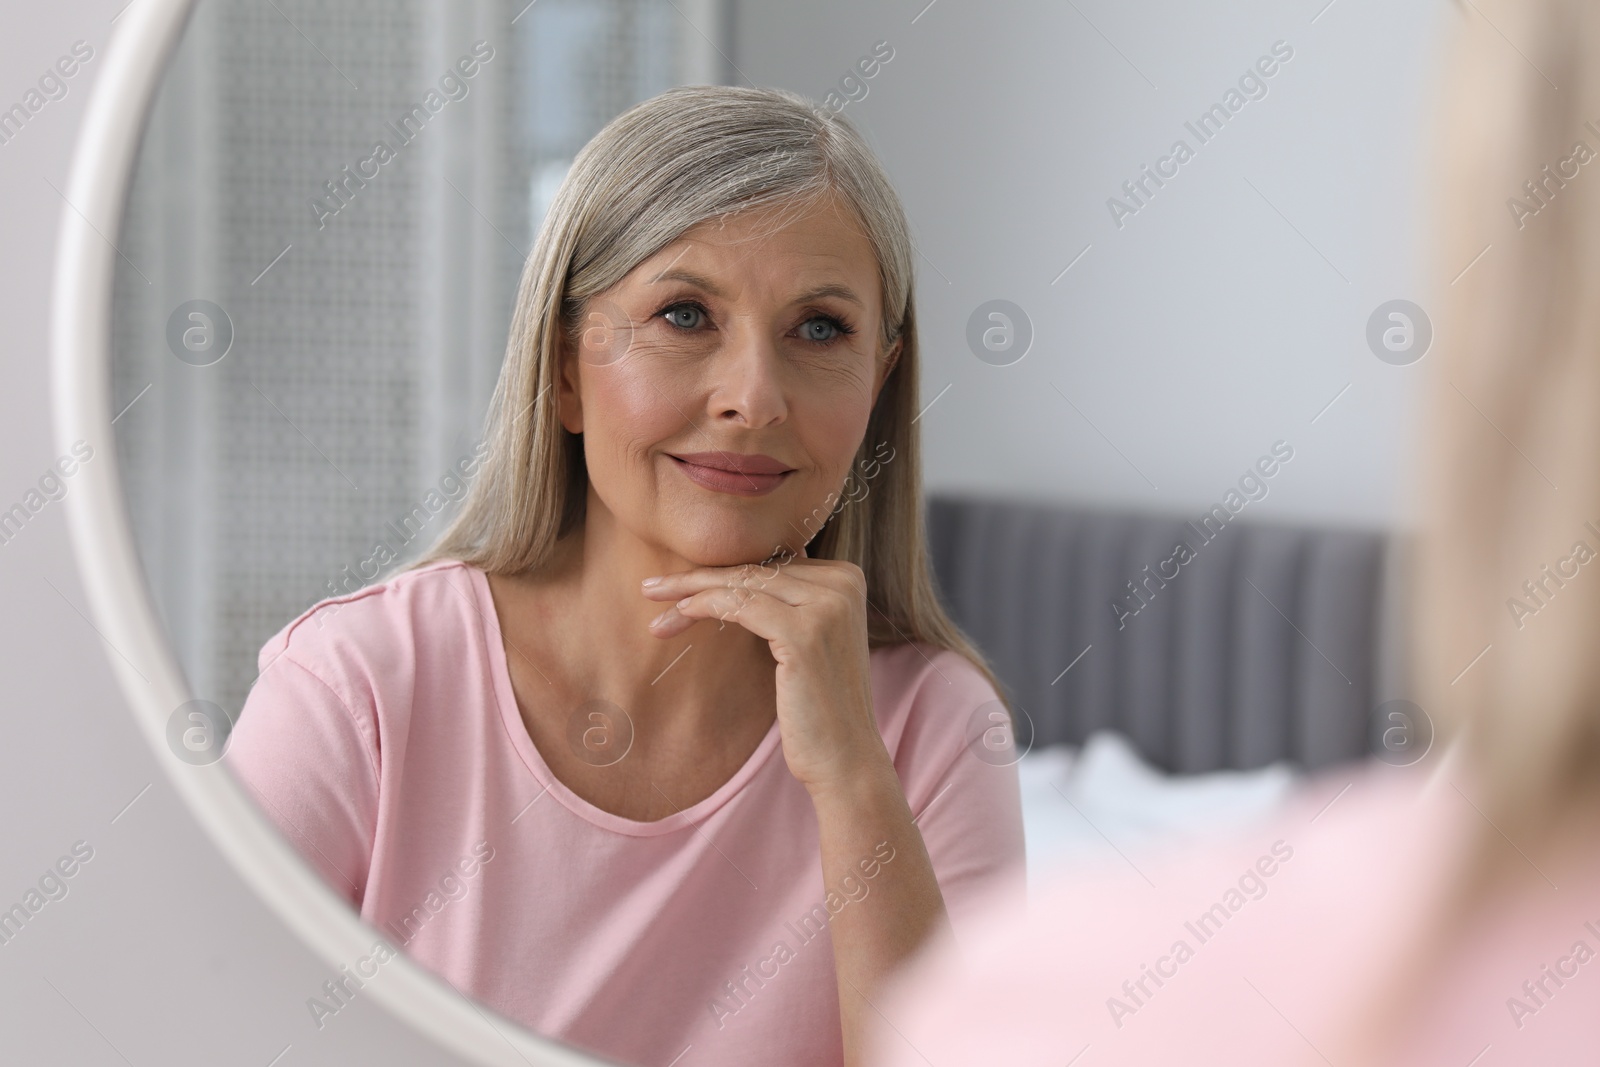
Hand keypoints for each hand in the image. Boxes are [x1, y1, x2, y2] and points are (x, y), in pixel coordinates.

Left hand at [640, 547, 889, 795]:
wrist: (845, 759)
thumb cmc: (818, 706)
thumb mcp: (808, 641)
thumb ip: (789, 603)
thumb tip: (738, 576)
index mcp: (847, 577)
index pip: (770, 564)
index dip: (721, 572)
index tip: (678, 584)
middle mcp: (844, 583)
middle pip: (755, 570)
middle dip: (698, 578)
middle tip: (652, 585)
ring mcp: (827, 606)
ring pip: (742, 584)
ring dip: (689, 590)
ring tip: (652, 598)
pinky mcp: (804, 633)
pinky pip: (740, 605)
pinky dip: (704, 606)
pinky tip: (677, 614)